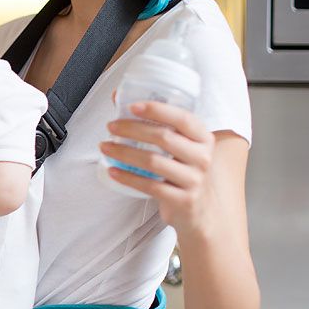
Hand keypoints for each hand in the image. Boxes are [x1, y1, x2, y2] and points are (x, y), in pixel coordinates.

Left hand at [100, 101, 216, 234]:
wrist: (200, 210)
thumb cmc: (183, 171)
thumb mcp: (182, 148)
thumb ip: (159, 125)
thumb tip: (119, 98)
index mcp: (203, 138)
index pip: (183, 118)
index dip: (158, 110)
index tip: (132, 105)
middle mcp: (202, 157)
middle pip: (164, 137)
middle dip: (132, 129)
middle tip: (111, 126)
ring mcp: (194, 180)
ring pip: (153, 162)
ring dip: (124, 152)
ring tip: (105, 147)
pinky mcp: (183, 200)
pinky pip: (150, 186)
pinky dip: (127, 177)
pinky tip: (112, 170)